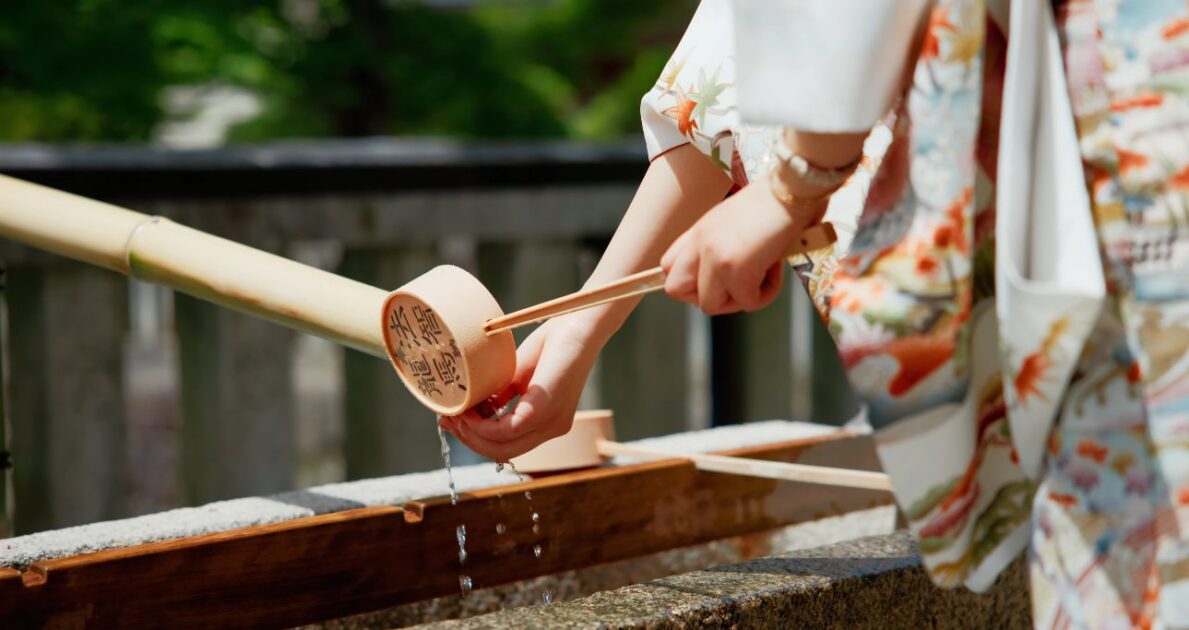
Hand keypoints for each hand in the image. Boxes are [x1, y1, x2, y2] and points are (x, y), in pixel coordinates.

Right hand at [438, 314, 601, 461]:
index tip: (452, 421)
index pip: (507, 446)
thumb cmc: (551, 345)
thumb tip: (468, 410)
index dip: (476, 439)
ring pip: (502, 448)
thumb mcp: (516, 376)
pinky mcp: (545, 410)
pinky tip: (469, 412)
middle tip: (447, 420)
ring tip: (455, 414)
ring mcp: (551, 423)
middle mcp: (551, 429)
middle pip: (502, 453)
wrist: (578, 324)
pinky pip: (506, 431)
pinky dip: (482, 426)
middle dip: (469, 440)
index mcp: (546, 423)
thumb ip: (498, 396)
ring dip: (472, 434)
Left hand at [660, 181, 825, 314]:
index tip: (717, 280)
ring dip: (738, 298)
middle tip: (735, 284)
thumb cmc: (775, 202)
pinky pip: (747, 303)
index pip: (667, 267)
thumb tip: (728, 279)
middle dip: (707, 296)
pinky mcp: (737, 271)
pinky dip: (766, 293)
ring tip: (760, 275)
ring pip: (710, 306)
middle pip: (676, 291)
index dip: (690, 281)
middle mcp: (699, 243)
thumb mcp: (734, 222)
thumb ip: (720, 246)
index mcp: (697, 230)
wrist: (795, 188)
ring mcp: (715, 258)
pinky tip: (776, 269)